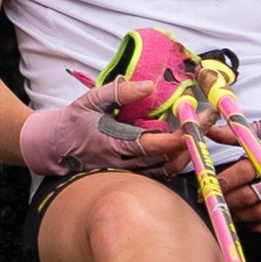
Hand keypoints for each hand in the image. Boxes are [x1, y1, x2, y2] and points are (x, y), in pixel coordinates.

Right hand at [19, 77, 186, 184]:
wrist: (53, 147)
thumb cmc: (72, 122)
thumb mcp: (91, 100)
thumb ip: (120, 93)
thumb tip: (150, 85)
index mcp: (115, 144)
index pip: (153, 144)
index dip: (177, 138)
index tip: (196, 125)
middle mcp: (124, 163)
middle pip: (166, 160)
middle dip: (190, 143)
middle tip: (208, 121)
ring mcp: (127, 173)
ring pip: (164, 170)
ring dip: (184, 153)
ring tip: (199, 131)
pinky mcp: (128, 176)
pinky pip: (156, 173)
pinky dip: (171, 160)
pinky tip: (181, 146)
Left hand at [220, 96, 260, 206]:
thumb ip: (236, 133)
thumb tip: (209, 132)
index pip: (245, 169)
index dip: (226, 180)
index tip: (211, 185)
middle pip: (252, 194)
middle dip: (229, 200)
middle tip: (215, 201)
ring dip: (242, 214)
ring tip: (230, 211)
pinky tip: (251, 221)